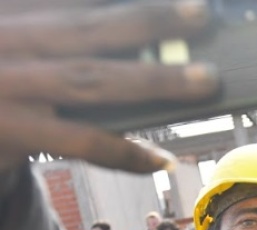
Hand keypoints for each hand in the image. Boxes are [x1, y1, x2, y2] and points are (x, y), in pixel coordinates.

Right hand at [0, 0, 219, 174]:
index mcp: (8, 9)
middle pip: (86, 26)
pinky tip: (161, 157)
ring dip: (153, 79)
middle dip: (148, 19)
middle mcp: (6, 38)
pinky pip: (79, 139)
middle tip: (200, 13)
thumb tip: (117, 15)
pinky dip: (124, 149)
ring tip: (205, 79)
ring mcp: (6, 85)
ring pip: (90, 80)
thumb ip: (49, 15)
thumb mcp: (12, 34)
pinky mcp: (9, 130)